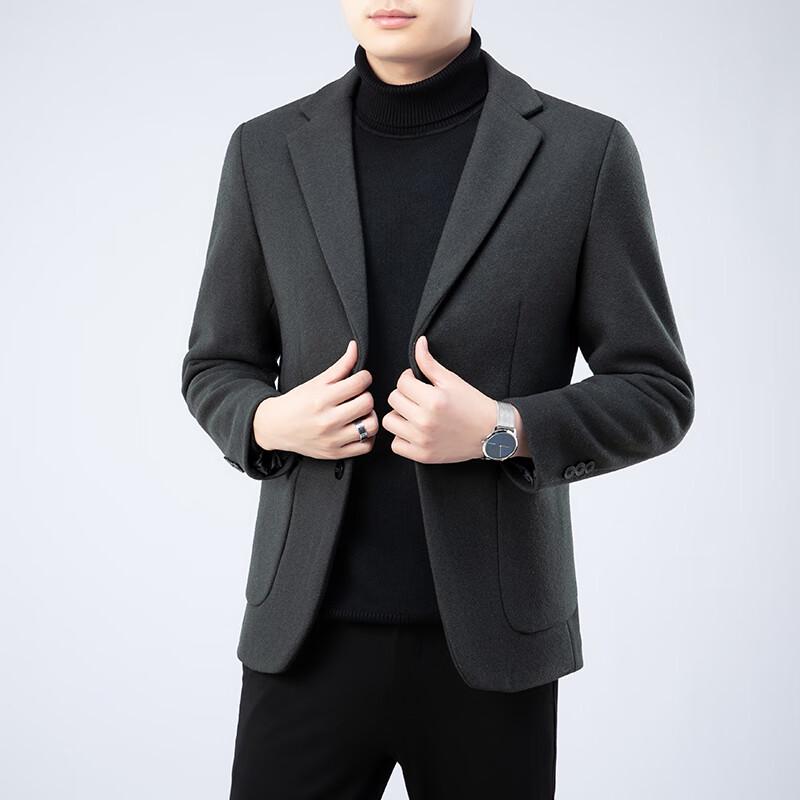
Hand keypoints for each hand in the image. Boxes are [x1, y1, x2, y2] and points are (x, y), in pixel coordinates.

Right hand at [253, 340, 378, 459]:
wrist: (276, 427)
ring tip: (360, 413)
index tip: (359, 380)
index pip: (360, 383)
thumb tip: (355, 347)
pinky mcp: (335, 453)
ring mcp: (333, 439)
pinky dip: (367, 437)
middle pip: (367, 403)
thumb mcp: (317, 382)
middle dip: (365, 396)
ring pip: (371, 426)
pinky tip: (358, 428)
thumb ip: (340, 366)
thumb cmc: (297, 402)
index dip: (364, 378)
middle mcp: (328, 420)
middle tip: (357, 397)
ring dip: (369, 417)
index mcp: (322, 398)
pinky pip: (366, 446)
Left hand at [382, 335, 497, 463]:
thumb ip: (429, 363)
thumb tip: (419, 343)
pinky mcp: (422, 455)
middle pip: (393, 400)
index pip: (402, 382)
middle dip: (404, 395)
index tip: (419, 383)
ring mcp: (422, 440)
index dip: (409, 379)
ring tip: (413, 413)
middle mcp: (425, 421)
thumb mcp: (452, 380)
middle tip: (418, 398)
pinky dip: (402, 437)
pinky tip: (414, 431)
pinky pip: (395, 444)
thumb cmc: (473, 405)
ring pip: (389, 421)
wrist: (491, 432)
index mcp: (433, 400)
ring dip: (399, 415)